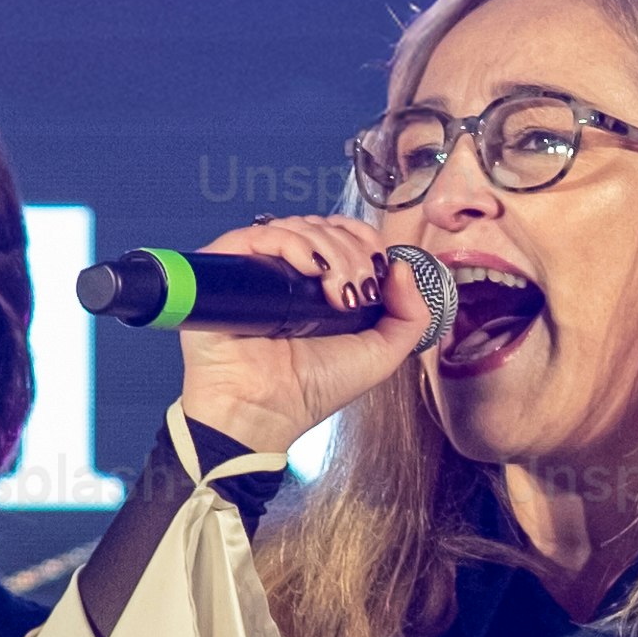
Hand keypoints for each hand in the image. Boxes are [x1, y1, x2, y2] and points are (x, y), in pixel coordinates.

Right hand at [171, 215, 445, 459]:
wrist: (265, 410)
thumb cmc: (311, 389)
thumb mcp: (379, 355)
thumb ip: (410, 316)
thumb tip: (403, 268)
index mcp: (321, 285)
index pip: (344, 234)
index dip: (365, 240)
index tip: (377, 269)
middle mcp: (289, 272)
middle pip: (324, 227)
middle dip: (351, 252)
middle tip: (354, 291)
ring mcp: (258, 268)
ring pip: (297, 226)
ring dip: (328, 249)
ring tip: (333, 291)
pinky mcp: (227, 268)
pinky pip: (259, 234)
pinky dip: (291, 241)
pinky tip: (309, 269)